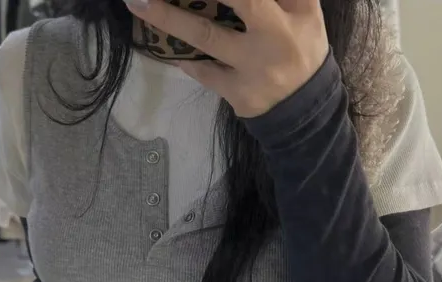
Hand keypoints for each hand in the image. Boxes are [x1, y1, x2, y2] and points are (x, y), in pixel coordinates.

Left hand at [127, 0, 328, 117]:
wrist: (304, 110)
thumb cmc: (301, 49)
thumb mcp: (304, 13)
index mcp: (293, 12)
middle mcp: (275, 36)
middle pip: (238, 0)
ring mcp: (253, 68)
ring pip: (206, 36)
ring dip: (168, 18)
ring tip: (138, 2)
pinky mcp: (237, 93)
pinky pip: (203, 71)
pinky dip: (183, 57)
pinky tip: (163, 44)